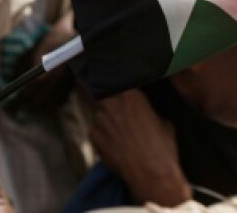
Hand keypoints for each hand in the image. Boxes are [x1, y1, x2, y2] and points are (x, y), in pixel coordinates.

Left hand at [90, 90, 190, 205]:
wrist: (152, 174)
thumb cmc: (162, 149)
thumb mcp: (164, 122)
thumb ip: (148, 109)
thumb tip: (144, 108)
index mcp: (130, 95)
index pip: (115, 80)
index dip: (114, 82)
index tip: (114, 84)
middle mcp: (111, 102)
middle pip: (102, 94)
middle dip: (108, 100)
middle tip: (117, 111)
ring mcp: (99, 118)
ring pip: (100, 114)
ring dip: (107, 120)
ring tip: (122, 135)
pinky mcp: (92, 134)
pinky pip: (96, 130)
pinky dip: (103, 136)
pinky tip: (116, 146)